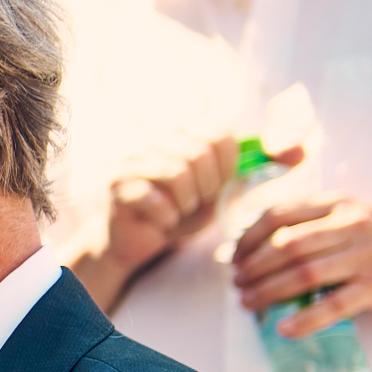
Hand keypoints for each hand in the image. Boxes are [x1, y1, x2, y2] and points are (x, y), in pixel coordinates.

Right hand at [99, 131, 249, 279]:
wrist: (135, 240)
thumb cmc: (177, 211)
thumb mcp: (211, 188)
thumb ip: (231, 167)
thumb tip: (258, 148)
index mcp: (174, 131)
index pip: (215, 131)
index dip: (227, 163)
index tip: (220, 185)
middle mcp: (148, 137)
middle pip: (198, 152)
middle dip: (209, 185)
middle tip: (200, 202)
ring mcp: (127, 158)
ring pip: (176, 173)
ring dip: (187, 201)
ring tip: (181, 210)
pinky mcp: (113, 184)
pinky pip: (153, 198)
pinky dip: (167, 216)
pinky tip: (164, 221)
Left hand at [231, 190, 371, 332]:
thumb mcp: (348, 215)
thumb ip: (309, 223)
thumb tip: (253, 245)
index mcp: (336, 205)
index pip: (279, 215)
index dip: (248, 238)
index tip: (234, 257)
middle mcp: (350, 226)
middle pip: (287, 246)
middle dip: (253, 267)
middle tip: (238, 283)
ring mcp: (365, 257)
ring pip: (305, 273)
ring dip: (269, 291)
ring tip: (249, 302)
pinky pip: (335, 305)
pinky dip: (306, 319)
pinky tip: (284, 329)